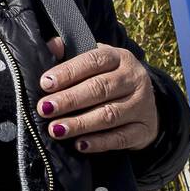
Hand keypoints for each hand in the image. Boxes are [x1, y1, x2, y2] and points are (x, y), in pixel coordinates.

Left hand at [37, 38, 158, 152]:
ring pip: (109, 114)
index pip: (93, 61)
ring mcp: (141, 105)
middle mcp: (134, 78)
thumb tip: (51, 45)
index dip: (68, 72)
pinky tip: (80, 145)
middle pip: (100, 88)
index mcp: (120, 57)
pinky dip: (99, 143)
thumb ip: (71, 54)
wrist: (144, 105)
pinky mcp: (143, 129)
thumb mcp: (95, 64)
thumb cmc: (109, 80)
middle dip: (69, 99)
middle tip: (45, 109)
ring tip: (56, 129)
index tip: (45, 83)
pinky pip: (121, 138)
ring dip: (80, 123)